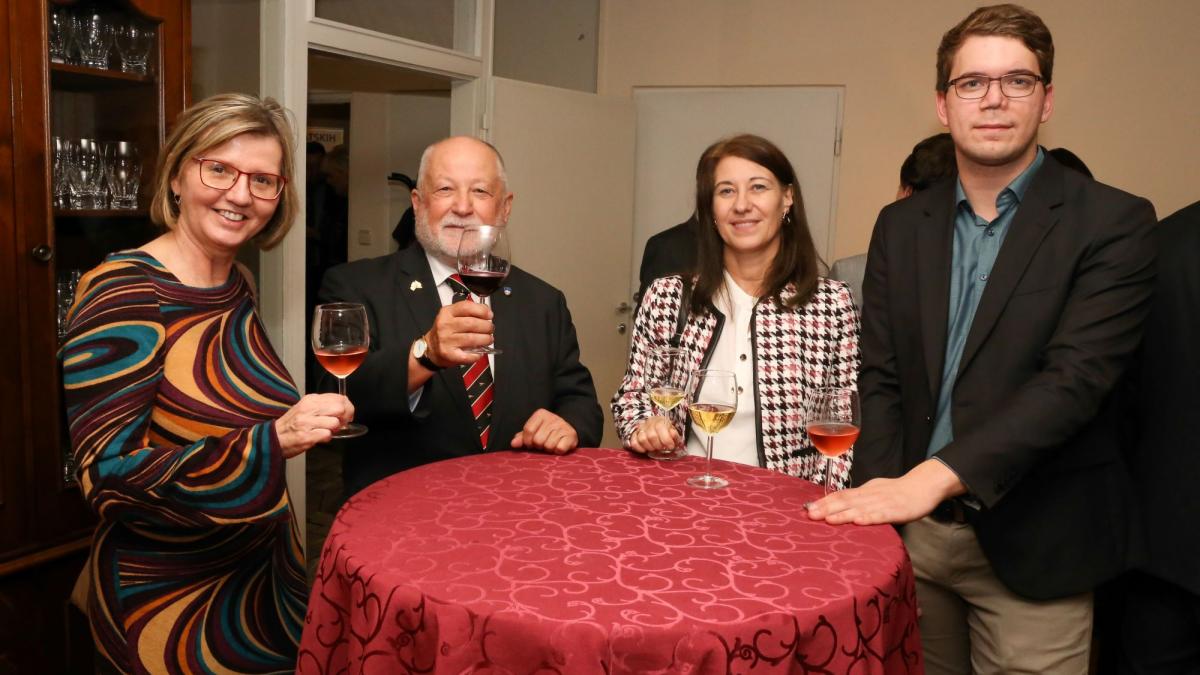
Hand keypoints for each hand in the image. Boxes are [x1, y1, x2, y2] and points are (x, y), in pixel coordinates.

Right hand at [274, 394, 353, 458]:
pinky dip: (327, 438)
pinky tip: (320, 437)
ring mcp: (307, 422)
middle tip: (341, 423)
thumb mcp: (305, 407)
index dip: (348, 406)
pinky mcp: (307, 436)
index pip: (338, 397)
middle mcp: (308, 409)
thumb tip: (343, 406)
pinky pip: (327, 435)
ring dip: (334, 429)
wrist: (273, 438)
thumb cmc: (291, 424)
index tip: (347, 413)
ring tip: (326, 430)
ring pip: (335, 423)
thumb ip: (323, 405)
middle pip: (340, 408)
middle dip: (345, 417)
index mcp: (310, 400)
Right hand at [424, 300, 494, 367]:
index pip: (466, 307)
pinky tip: (480, 351)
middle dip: (487, 326)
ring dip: (486, 339)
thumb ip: (468, 312)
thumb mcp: (452, 316)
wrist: (431, 349)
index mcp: (447, 313)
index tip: (489, 315)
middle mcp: (445, 325)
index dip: (482, 310)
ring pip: (472, 338)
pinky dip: (478, 354)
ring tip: (488, 339)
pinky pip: (469, 355)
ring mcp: (446, 340)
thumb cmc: (445, 331)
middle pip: (472, 323)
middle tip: (490, 329)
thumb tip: (487, 312)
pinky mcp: (449, 354)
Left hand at [511, 409, 577, 454]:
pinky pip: (559, 449)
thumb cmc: (546, 432)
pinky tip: (559, 446)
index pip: (528, 430)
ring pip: (548, 445)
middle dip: (539, 446)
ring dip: (549, 449)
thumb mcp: (534, 431)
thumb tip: (513, 444)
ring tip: (551, 444)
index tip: (531, 444)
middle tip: (543, 444)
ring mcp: (562, 426)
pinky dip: (558, 451)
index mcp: (540, 414)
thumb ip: (522, 437)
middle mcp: (552, 418)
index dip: (527, 441)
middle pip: (538, 440)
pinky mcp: (571, 435)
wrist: (568, 429)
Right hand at [624, 416, 680, 454]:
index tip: (671, 446)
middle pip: (651, 436)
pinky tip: (645, 450)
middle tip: (662, 448)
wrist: (657, 428)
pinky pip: (633, 442)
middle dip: (658, 445)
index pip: (660, 427)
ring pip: (642, 439)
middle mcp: (649, 422)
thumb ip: (675, 434)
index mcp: (660, 420)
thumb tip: (672, 433)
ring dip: (650, 447)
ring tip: (655, 448)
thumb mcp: (674, 432)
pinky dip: (639, 448)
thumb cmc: (667, 432)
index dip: (666, 439)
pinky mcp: (634, 434)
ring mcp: (640, 428)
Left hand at [804, 459, 964, 524]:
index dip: (824, 502)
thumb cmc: (897, 491)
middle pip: (846, 501)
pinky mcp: (896, 510)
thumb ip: (858, 498)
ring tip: (826, 519)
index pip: (841, 495)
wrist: (924, 486)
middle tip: (809, 514)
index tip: (807, 508)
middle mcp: (870, 495)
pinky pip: (881, 515)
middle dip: (826, 508)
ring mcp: (883, 502)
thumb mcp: (874, 491)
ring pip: (860, 508)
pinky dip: (869, 518)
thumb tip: (837, 504)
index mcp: (864, 491)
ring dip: (842, 514)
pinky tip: (858, 521)